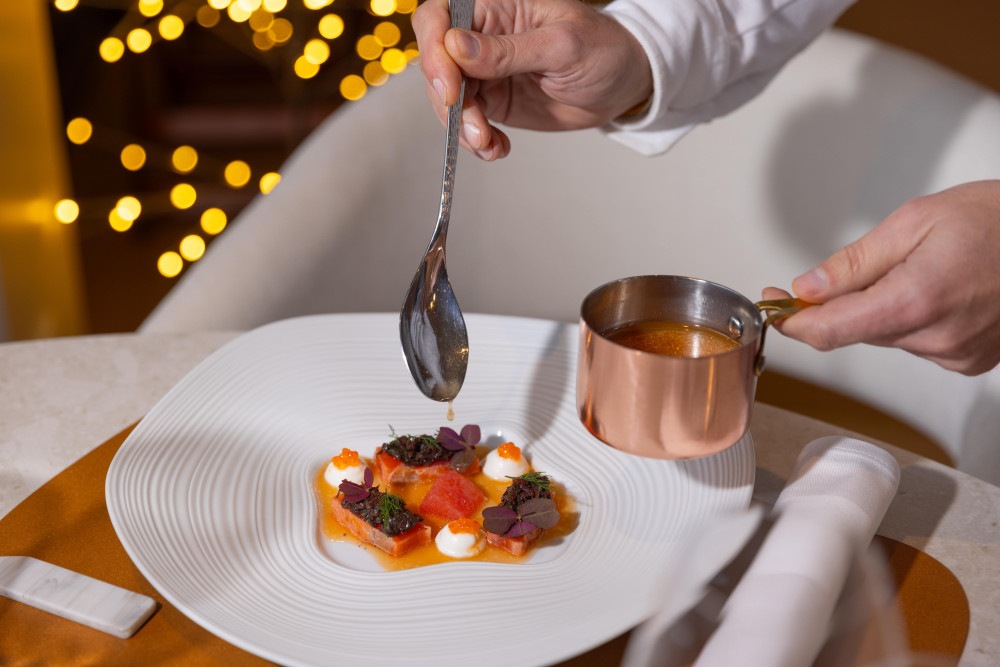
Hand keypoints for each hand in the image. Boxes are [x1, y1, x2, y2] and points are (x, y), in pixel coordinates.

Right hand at [411, 0, 651, 159]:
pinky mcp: (493, 100)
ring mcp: (485, 70)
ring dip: (462, 127)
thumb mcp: (562, 46)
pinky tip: (497, 148)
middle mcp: (483, 36)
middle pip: (436, 63)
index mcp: (496, 6)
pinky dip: (476, 140)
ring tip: (490, 143)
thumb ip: (508, 50)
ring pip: (447, 98)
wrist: (622, 85)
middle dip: (449, 102)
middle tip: (474, 128)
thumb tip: (456, 47)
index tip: (450, 89)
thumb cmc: (603, 50)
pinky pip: (467, 121)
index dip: (434, 51)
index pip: (439, 17)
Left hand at [763, 180, 999, 374]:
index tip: (773, 305)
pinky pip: (919, 343)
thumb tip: (807, 288)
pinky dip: (913, 320)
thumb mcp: (914, 221)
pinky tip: (938, 291)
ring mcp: (957, 354)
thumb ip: (854, 262)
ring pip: (887, 337)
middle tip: (835, 275)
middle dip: (838, 306)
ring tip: (919, 269)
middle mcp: (937, 338)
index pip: (829, 331)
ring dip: (881, 310)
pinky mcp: (972, 361)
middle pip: (856, 333)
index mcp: (916, 300)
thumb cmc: (997, 218)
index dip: (793, 321)